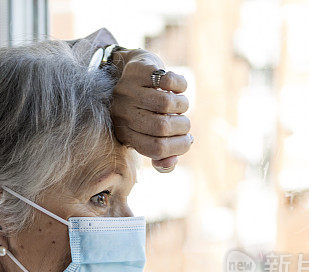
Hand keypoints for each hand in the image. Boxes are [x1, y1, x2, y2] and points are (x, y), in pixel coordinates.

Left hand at [109, 50, 191, 172]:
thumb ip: (161, 154)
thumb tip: (170, 163)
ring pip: (166, 103)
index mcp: (124, 134)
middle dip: (182, 126)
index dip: (178, 147)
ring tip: (180, 104)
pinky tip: (177, 88)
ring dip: (182, 105)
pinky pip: (167, 80)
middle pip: (161, 127)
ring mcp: (127, 90)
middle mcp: (121, 113)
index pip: (155, 148)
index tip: (187, 140)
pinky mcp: (137, 70)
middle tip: (184, 122)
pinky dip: (180, 85)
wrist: (129, 71)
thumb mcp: (148, 133)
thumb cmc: (144, 109)